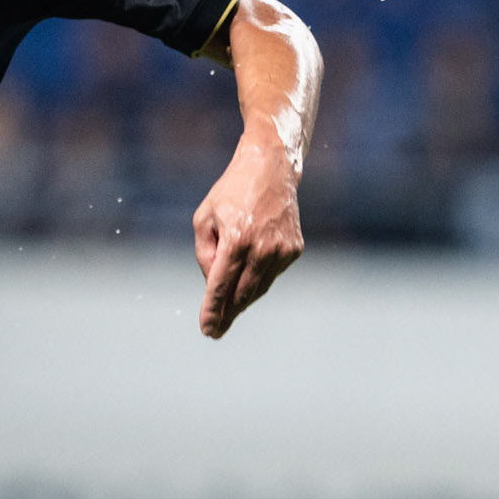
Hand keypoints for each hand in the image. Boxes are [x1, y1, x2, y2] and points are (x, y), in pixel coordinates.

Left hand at [192, 134, 302, 338]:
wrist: (271, 167)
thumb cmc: (231, 192)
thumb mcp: (204, 218)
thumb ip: (204, 254)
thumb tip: (213, 283)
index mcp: (237, 240)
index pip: (221, 286)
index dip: (212, 311)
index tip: (207, 330)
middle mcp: (263, 248)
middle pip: (241, 294)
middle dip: (227, 314)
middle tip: (215, 331)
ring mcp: (282, 251)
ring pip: (258, 289)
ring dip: (242, 301)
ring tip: (227, 313)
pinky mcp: (294, 249)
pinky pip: (271, 275)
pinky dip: (258, 280)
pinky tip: (248, 278)